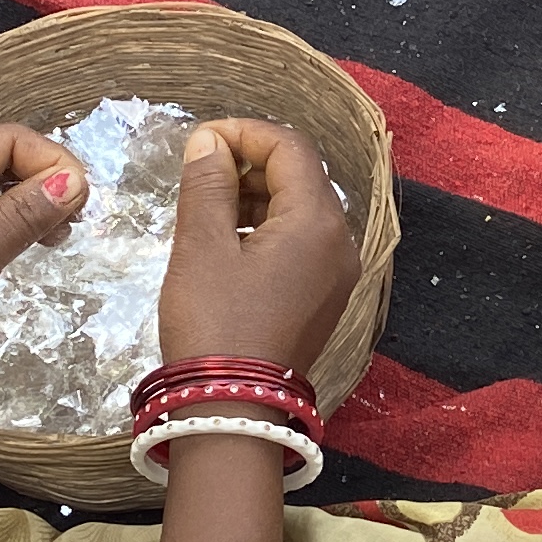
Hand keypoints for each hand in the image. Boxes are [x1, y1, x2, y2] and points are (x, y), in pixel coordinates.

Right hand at [155, 113, 360, 371]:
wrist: (234, 408)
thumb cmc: (214, 324)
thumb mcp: (202, 248)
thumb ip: (208, 185)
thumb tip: (209, 141)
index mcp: (319, 222)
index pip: (290, 148)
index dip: (244, 133)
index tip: (199, 140)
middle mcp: (342, 242)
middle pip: (302, 176)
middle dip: (251, 164)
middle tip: (200, 173)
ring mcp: (338, 272)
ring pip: (302, 209)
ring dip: (257, 196)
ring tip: (207, 207)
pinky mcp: (325, 296)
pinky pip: (302, 241)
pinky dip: (268, 228)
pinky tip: (228, 241)